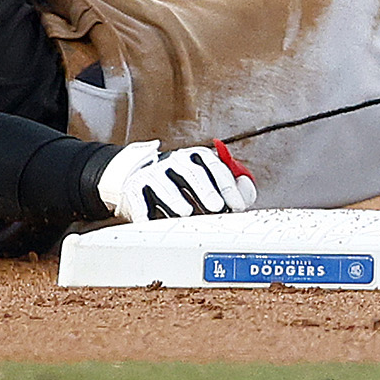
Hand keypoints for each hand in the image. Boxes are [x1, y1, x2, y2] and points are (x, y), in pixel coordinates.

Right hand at [96, 139, 255, 221]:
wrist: (137, 178)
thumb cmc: (181, 183)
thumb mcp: (206, 180)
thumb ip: (230, 186)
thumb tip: (246, 194)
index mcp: (195, 157)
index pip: (214, 166)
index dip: (228, 186)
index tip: (238, 206)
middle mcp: (174, 162)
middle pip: (191, 173)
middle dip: (206, 191)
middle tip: (217, 208)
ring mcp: (152, 174)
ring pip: (164, 185)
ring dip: (176, 200)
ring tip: (187, 213)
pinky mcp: (133, 189)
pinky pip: (140, 201)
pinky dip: (146, 213)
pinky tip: (153, 222)